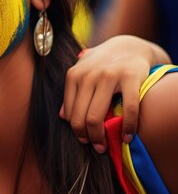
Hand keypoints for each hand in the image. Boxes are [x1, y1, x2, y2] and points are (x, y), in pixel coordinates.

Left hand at [60, 35, 168, 152]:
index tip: (84, 139)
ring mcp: (109, 76)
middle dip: (87, 137)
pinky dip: (127, 128)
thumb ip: (72, 92)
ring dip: (101, 137)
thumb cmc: (102, 63)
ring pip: (97, 116)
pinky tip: (127, 137)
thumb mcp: (82, 72)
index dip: (76, 130)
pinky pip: (128, 109)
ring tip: (106, 146)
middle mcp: (89, 75)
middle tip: (95, 147)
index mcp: (74, 75)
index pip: (70, 112)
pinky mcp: (131, 78)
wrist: (129, 46)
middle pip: (81, 117)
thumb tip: (62, 116)